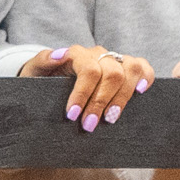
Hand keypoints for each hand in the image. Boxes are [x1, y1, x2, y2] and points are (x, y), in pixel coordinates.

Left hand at [26, 41, 153, 129]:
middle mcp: (98, 54)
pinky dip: (146, 78)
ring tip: (111, 119)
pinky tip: (140, 93)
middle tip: (89, 126)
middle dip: (101, 102)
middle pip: (112, 73)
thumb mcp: (34, 71)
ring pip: (131, 68)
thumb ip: (42, 61)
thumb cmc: (42, 79)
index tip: (73, 116)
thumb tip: (58, 54)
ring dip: (123, 97)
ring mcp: (114, 60)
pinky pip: (143, 67)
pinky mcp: (126, 68)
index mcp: (77, 53)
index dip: (83, 94)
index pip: (88, 70)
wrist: (49, 80)